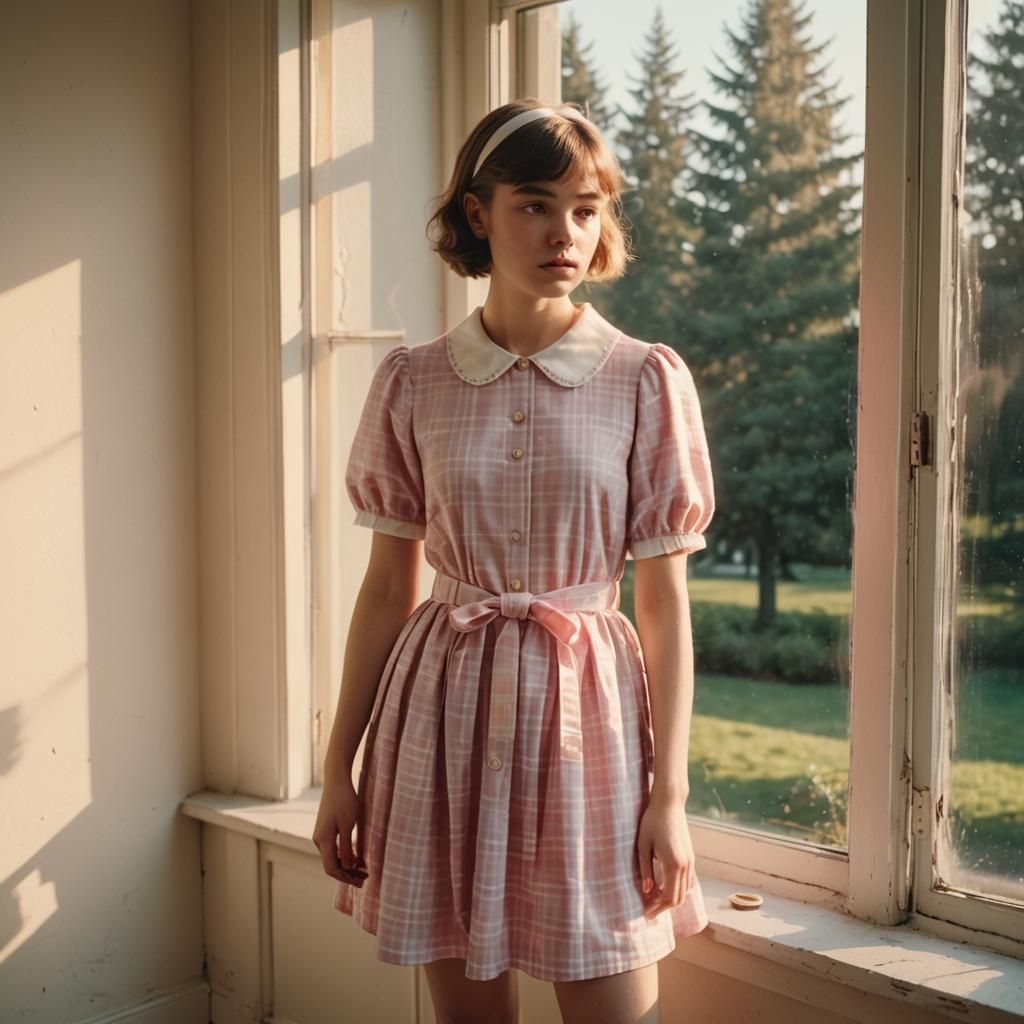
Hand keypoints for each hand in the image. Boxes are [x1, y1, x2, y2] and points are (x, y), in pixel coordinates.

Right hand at [312, 775, 367, 886]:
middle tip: (365, 878)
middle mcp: (319, 840)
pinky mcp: (325, 829)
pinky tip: (356, 856)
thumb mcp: (348, 825)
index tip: (361, 881)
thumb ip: (346, 848)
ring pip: (332, 858)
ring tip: (363, 869)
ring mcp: (320, 834)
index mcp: (323, 840)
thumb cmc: (344, 800)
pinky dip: (344, 855)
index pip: (332, 869)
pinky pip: (333, 849)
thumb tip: (347, 868)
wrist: (337, 780)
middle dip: (348, 874)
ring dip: (347, 866)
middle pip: (331, 865)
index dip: (346, 878)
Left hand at [637, 791, 695, 919]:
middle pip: (679, 898)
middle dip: (663, 907)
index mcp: (673, 864)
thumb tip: (647, 891)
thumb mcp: (643, 845)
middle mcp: (686, 865)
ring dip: (670, 898)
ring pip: (684, 890)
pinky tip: (661, 884)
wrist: (669, 803)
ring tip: (652, 897)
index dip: (658, 908)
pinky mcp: (690, 856)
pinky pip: (685, 880)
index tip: (646, 913)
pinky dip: (675, 888)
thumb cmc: (652, 821)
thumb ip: (645, 870)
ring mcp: (690, 861)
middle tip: (648, 908)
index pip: (669, 898)